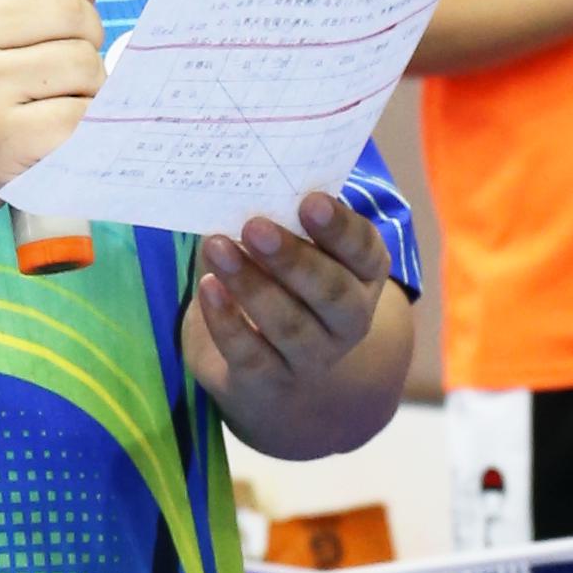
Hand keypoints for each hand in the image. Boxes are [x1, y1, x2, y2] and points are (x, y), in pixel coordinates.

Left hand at [185, 191, 390, 419]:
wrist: (271, 372)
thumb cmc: (280, 287)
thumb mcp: (289, 253)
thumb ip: (279, 222)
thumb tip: (241, 188)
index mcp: (363, 275)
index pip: (364, 250)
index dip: (339, 227)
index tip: (310, 201)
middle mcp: (349, 319)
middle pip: (331, 291)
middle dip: (292, 258)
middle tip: (255, 225)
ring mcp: (313, 357)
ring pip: (289, 325)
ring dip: (251, 284)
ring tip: (217, 248)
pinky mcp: (271, 383)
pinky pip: (251, 355)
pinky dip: (227, 321)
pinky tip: (208, 290)